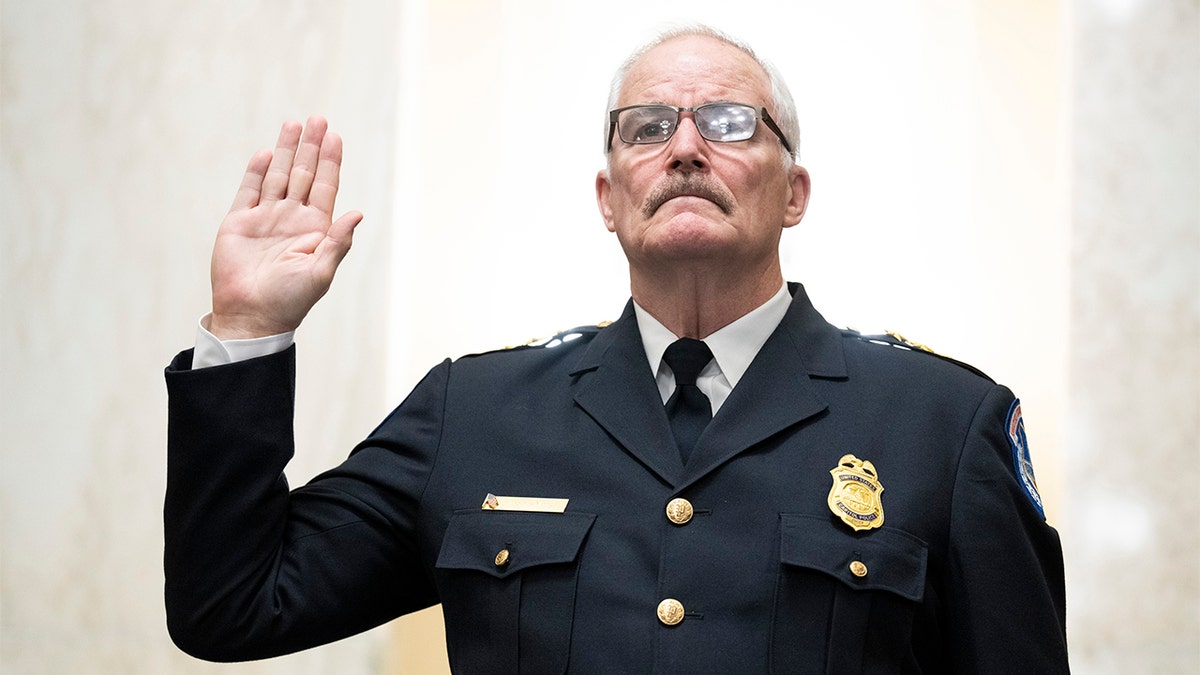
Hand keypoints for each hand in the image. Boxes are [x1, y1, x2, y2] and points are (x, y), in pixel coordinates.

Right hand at [208, 116, 362, 338]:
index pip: (326, 187)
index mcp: (315, 229)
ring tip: (294, 124)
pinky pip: (249, 191)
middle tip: (317, 119)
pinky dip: (256, 171)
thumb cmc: (290, 301)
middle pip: (303, 174)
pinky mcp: (240, 223)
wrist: (251, 317)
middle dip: (311, 147)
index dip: (331, 162)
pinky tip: (267, 153)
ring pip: (277, 176)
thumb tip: (357, 213)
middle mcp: (292, 219)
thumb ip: (338, 242)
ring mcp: (265, 219)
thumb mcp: (320, 273)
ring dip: (286, 151)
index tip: (335, 136)